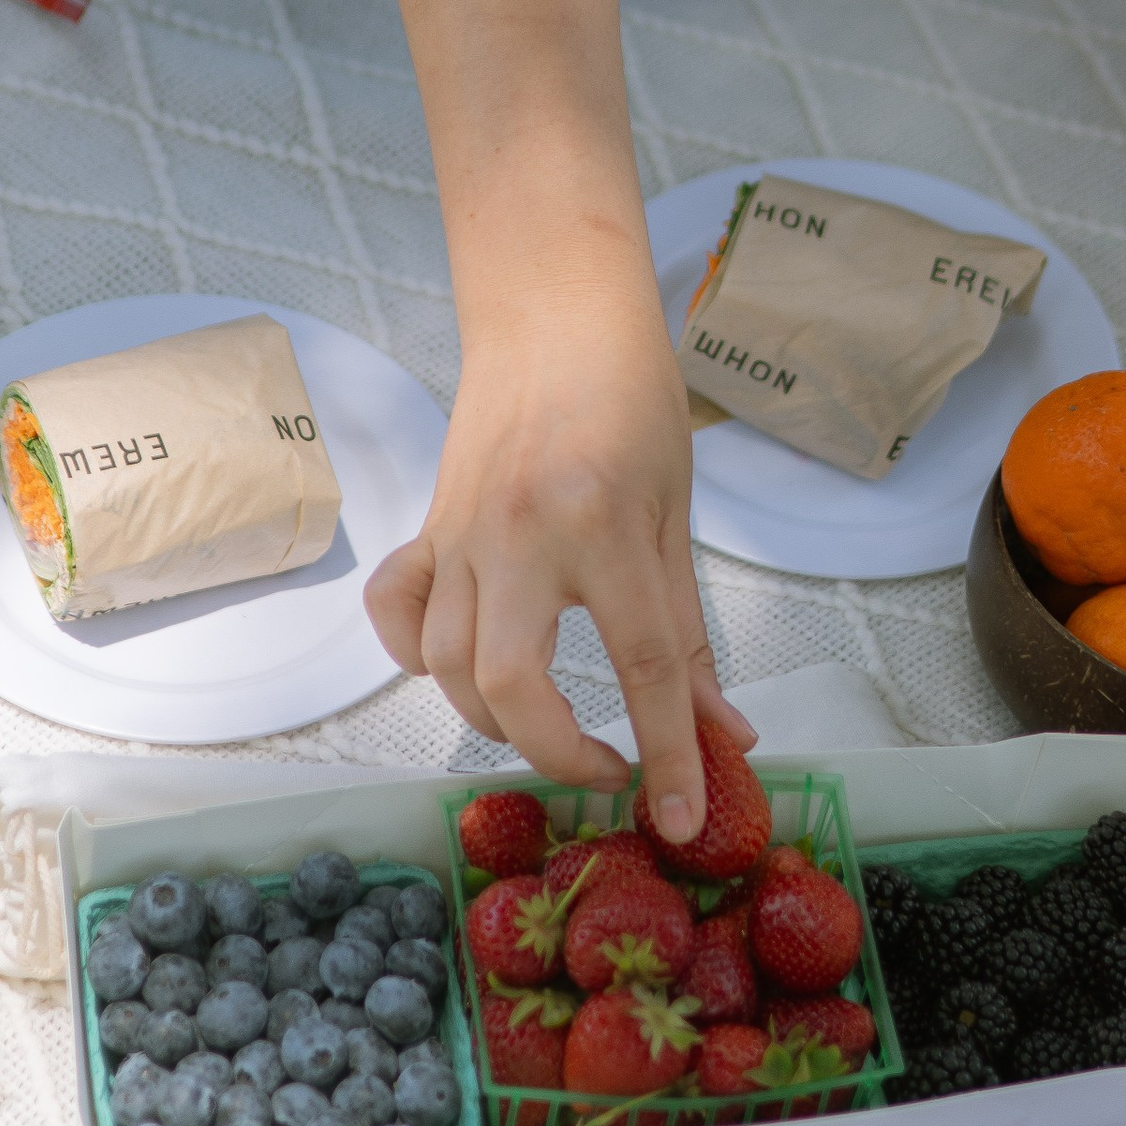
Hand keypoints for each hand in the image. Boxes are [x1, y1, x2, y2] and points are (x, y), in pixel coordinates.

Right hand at [364, 278, 753, 840]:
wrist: (554, 310)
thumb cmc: (632, 395)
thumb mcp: (678, 512)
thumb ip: (691, 630)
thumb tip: (726, 732)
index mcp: (603, 524)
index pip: (643, 666)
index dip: (670, 752)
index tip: (680, 816)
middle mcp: (521, 533)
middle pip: (512, 685)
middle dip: (557, 754)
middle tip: (609, 768)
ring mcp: (461, 532)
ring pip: (444, 664)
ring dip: (494, 720)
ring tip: (550, 727)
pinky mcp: (429, 526)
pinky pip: (398, 612)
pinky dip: (419, 658)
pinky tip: (460, 670)